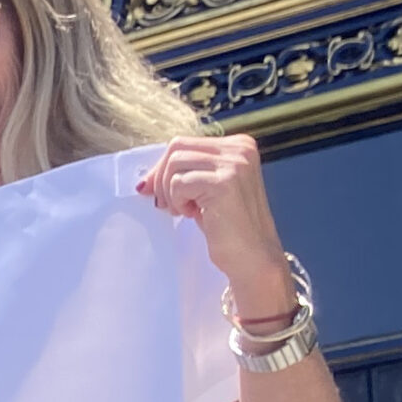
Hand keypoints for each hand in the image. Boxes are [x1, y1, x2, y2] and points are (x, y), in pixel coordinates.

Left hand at [138, 134, 295, 317]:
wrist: (253, 259)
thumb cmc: (229, 229)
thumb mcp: (208, 191)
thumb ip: (189, 174)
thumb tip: (147, 178)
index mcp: (239, 146)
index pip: (185, 143)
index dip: (163, 167)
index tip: (155, 192)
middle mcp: (240, 149)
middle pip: (177, 147)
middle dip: (162, 177)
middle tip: (166, 204)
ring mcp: (234, 164)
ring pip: (176, 163)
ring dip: (170, 191)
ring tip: (185, 211)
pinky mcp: (224, 183)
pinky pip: (180, 182)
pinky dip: (178, 201)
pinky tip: (193, 215)